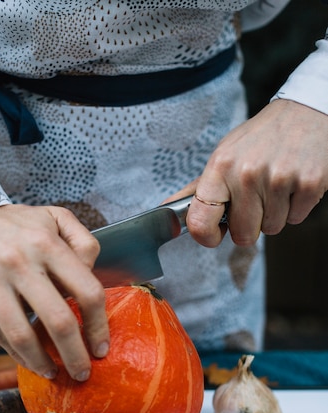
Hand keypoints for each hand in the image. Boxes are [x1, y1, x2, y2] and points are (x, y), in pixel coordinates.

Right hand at [0, 204, 109, 380]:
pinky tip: (27, 358)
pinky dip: (14, 352)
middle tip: (81, 373)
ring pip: (22, 335)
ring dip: (42, 362)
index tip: (101, 349)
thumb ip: (83, 243)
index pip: (87, 291)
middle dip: (75, 356)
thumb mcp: (54, 218)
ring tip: (52, 372)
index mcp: (47, 243)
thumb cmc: (15, 225)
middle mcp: (18, 260)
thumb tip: (93, 276)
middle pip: (58, 321)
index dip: (98, 327)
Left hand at [172, 99, 327, 246]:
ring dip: (275, 214)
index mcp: (221, 167)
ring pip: (271, 229)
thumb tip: (167, 209)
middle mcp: (248, 173)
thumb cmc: (262, 138)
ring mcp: (280, 179)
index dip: (207, 237)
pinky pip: (295, 219)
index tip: (215, 234)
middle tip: (257, 199)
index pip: (200, 222)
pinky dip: (295, 206)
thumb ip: (199, 188)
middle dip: (250, 224)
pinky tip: (294, 182)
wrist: (308, 110)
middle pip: (243, 235)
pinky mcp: (309, 184)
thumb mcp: (225, 155)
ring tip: (277, 184)